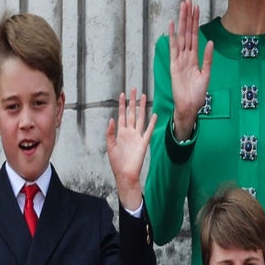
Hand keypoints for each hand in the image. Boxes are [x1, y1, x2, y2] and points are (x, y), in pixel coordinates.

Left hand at [106, 88, 157, 210]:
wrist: (125, 174)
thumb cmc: (117, 163)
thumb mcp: (109, 146)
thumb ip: (110, 133)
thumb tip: (112, 120)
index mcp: (120, 133)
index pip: (121, 115)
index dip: (122, 105)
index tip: (123, 94)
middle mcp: (129, 132)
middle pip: (131, 113)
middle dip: (132, 101)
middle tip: (134, 90)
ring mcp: (137, 136)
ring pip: (140, 118)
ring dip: (142, 108)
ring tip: (144, 96)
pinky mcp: (144, 143)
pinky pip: (148, 131)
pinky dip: (152, 123)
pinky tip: (154, 115)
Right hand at [168, 0, 213, 139]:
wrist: (189, 106)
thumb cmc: (197, 93)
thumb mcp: (206, 74)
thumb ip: (208, 58)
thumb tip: (210, 42)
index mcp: (194, 57)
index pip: (195, 35)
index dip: (195, 22)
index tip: (196, 8)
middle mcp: (186, 55)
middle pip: (187, 32)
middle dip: (188, 16)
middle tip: (188, 1)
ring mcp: (179, 59)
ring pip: (181, 36)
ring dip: (182, 21)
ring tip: (182, 7)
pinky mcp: (174, 65)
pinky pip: (173, 48)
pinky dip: (172, 36)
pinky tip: (172, 24)